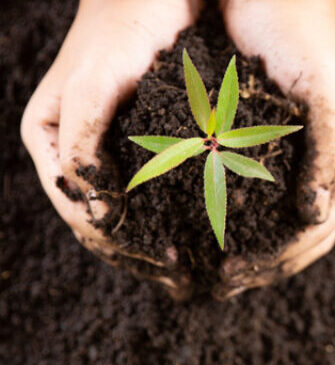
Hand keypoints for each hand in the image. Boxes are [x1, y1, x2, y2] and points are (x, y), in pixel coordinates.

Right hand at [21, 0, 199, 295]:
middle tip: (184, 279)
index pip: (81, 215)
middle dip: (140, 256)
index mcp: (52, 145)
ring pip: (129, 214)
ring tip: (193, 268)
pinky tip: (199, 233)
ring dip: (156, 244)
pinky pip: (153, 192)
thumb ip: (81, 146)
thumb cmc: (117, 33)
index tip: (166, 264)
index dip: (119, 247)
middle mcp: (77, 155)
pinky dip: (173, 216)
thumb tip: (93, 212)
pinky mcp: (141, 146)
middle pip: (104, 224)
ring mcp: (109, 153)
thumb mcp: (91, 87)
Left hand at [217, 0, 334, 297]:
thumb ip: (330, 153)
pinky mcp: (282, 151)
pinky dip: (247, 225)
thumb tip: (318, 214)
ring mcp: (311, 159)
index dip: (285, 255)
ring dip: (258, 254)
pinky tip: (219, 236)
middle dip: (268, 264)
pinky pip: (269, 201)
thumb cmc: (303, 37)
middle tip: (223, 282)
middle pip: (309, 235)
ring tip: (219, 274)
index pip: (326, 224)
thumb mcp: (325, 93)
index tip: (238, 270)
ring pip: (289, 226)